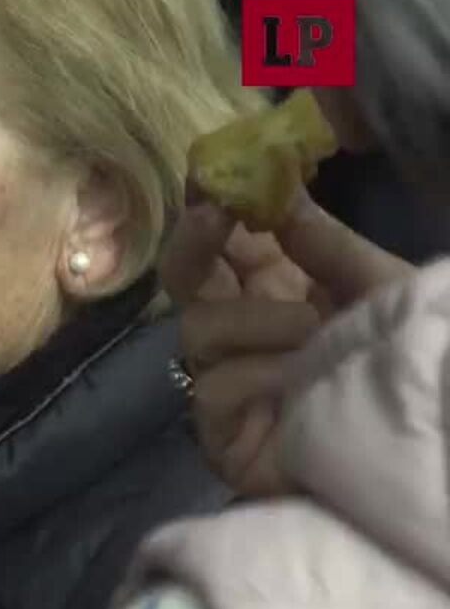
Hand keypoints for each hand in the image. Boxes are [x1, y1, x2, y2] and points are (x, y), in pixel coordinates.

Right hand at [161, 185, 413, 497]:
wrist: (422, 440)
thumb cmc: (403, 359)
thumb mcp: (378, 286)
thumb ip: (328, 244)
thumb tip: (279, 188)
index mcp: (277, 294)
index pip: (227, 244)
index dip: (213, 206)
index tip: (210, 169)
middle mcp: (243, 334)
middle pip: (186, 280)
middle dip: (194, 242)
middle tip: (213, 212)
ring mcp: (226, 384)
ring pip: (197, 331)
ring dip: (254, 319)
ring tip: (311, 329)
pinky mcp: (222, 434)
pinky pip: (214, 388)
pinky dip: (257, 376)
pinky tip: (295, 380)